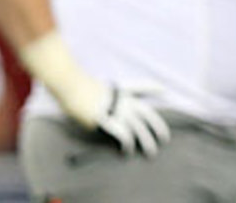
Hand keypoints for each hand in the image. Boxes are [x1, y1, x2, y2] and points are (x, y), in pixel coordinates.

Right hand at [20, 31, 169, 155]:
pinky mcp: (107, 120)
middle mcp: (122, 100)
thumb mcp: (90, 87)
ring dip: (146, 141)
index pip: (140, 86)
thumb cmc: (74, 84)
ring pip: (138, 127)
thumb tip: (92, 103)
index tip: (163, 89)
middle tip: (165, 138)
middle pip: (146, 113)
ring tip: (151, 152)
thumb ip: (96, 95)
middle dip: (158, 126)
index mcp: (119, 89)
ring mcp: (116, 110)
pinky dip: (126, 144)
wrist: (70, 84)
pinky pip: (122, 134)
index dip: (152, 87)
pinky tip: (127, 151)